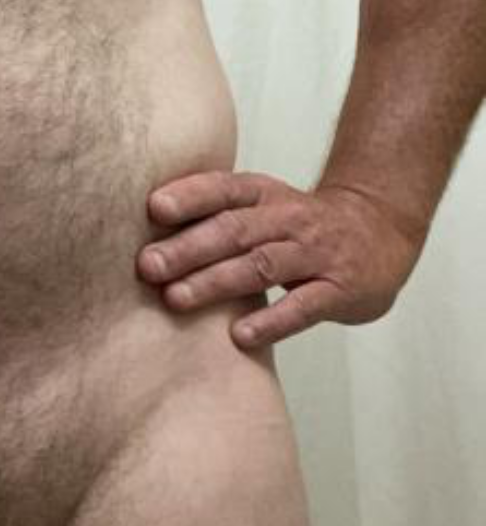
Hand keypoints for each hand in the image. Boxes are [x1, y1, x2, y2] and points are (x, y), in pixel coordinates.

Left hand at [136, 169, 423, 350]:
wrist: (381, 229)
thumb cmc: (302, 223)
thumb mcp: (265, 205)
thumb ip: (216, 214)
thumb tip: (144, 233)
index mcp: (266, 195)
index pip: (225, 189)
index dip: (190, 196)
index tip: (153, 208)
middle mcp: (289, 219)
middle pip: (234, 230)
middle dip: (188, 247)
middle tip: (147, 266)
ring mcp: (316, 254)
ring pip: (262, 265)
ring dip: (216, 282)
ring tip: (176, 299)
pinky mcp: (340, 290)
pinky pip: (303, 306)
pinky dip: (271, 322)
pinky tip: (240, 336)